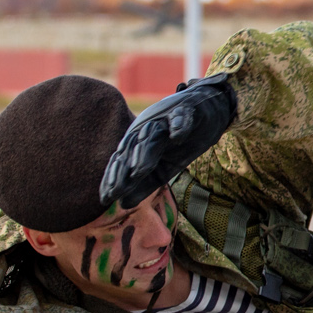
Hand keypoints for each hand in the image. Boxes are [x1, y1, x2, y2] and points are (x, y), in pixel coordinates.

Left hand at [99, 73, 237, 210]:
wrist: (206, 113)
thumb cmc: (181, 143)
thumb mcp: (164, 169)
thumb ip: (144, 184)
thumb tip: (123, 203)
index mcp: (139, 142)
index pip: (123, 159)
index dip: (114, 178)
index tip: (106, 198)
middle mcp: (147, 127)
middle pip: (132, 147)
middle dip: (124, 168)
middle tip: (116, 190)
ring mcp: (166, 117)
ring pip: (152, 133)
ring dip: (145, 151)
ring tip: (138, 171)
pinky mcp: (186, 109)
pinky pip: (181, 116)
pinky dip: (179, 125)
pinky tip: (177, 136)